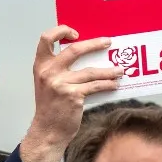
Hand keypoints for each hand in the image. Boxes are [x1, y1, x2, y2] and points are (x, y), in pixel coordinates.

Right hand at [20, 26, 120, 161]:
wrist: (48, 130)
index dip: (61, 31)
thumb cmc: (50, 107)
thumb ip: (59, 69)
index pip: (46, 39)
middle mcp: (49, 72)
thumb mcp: (48, 83)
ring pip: (91, 71)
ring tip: (120, 70)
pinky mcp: (73, 96)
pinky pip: (95, 86)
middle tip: (108, 42)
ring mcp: (61, 84)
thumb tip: (86, 56)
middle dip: (94, 44)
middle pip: (75, 50)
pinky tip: (115, 84)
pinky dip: (107, 85)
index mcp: (41, 66)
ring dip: (109, 70)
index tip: (76, 34)